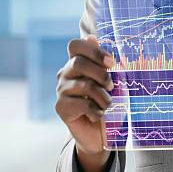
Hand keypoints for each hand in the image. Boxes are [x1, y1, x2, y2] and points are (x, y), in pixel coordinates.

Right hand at [55, 35, 114, 156]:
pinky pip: (83, 104)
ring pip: (84, 85)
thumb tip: (91, 37)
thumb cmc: (107, 103)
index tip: (111, 62)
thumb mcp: (110, 81)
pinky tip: (98, 115)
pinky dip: (97, 111)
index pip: (75, 45)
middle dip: (101, 75)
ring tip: (107, 105)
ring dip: (103, 97)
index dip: (93, 50)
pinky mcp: (60, 107)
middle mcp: (65, 73)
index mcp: (77, 62)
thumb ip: (102, 63)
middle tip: (111, 86)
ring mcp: (61, 90)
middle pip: (78, 63)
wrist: (99, 133)